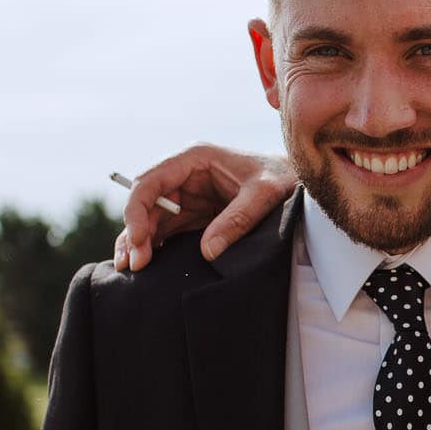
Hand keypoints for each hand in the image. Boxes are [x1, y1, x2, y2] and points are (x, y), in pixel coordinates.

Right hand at [113, 144, 296, 270]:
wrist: (297, 183)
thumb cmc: (283, 178)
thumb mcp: (265, 194)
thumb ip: (238, 219)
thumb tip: (208, 252)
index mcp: (194, 159)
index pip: (149, 182)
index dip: (137, 210)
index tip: (139, 240)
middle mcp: (184, 176)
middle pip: (145, 204)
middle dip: (135, 233)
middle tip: (135, 265)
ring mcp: (187, 196)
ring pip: (151, 220)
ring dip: (140, 243)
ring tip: (133, 270)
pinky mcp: (194, 215)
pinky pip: (166, 231)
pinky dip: (155, 247)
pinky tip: (148, 267)